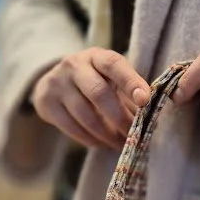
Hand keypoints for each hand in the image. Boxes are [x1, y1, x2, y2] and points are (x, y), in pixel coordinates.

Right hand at [30, 48, 150, 148]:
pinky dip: (90, 139)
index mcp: (97, 56)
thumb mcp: (113, 78)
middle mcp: (74, 65)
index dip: (130, 82)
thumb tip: (153, 116)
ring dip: (106, 134)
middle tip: (134, 134)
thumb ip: (133, 91)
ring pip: (85, 114)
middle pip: (98, 93)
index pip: (114, 64)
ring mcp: (57, 82)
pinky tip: (101, 143)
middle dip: (120, 117)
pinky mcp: (46, 102)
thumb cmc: (96, 82)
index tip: (145, 100)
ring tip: (121, 144)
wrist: (56, 83)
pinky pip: (71, 127)